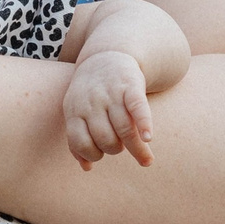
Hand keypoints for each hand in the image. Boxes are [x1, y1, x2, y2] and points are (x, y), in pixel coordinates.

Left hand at [62, 50, 153, 168]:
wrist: (107, 55)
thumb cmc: (91, 93)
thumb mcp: (76, 111)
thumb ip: (78, 138)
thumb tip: (87, 168)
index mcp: (75, 110)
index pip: (80, 142)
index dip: (92, 154)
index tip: (100, 155)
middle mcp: (92, 102)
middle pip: (105, 138)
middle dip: (114, 150)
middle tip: (120, 148)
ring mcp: (112, 93)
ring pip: (123, 128)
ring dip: (135, 148)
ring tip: (144, 158)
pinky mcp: (131, 85)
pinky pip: (138, 107)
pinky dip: (144, 124)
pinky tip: (149, 138)